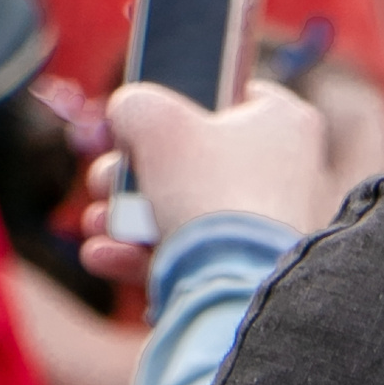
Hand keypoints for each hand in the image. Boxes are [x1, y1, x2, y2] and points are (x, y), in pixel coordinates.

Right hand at [78, 80, 336, 287]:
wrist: (241, 290)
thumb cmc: (209, 192)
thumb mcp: (156, 121)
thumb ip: (135, 104)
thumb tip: (127, 116)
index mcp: (283, 122)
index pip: (226, 94)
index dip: (175, 102)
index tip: (140, 122)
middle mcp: (286, 175)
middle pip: (192, 161)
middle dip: (131, 174)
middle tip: (101, 181)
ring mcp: (268, 232)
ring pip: (184, 213)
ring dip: (126, 218)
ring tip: (96, 224)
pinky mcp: (249, 277)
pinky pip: (192, 259)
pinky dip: (144, 258)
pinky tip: (102, 257)